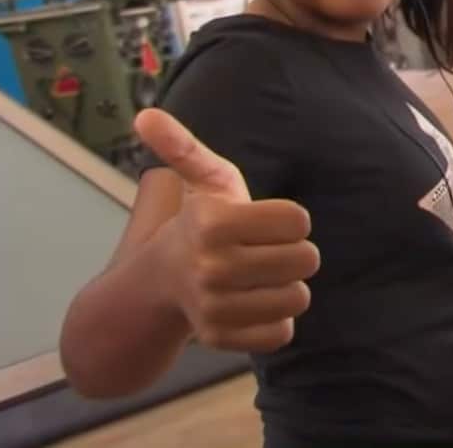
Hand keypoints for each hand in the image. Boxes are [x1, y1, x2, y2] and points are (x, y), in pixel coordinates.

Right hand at [136, 108, 319, 353]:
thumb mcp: (202, 179)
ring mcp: (214, 306)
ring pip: (299, 298)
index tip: (264, 222)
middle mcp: (209, 266)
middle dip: (295, 252)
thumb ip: (183, 146)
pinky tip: (254, 305)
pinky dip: (276, 320)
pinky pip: (283, 333)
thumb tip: (145, 114)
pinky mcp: (221, 338)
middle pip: (307, 259)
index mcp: (210, 220)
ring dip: (288, 287)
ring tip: (261, 278)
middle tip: (266, 251)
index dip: (290, 220)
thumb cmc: (201, 222)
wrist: (163, 281)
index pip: (299, 220)